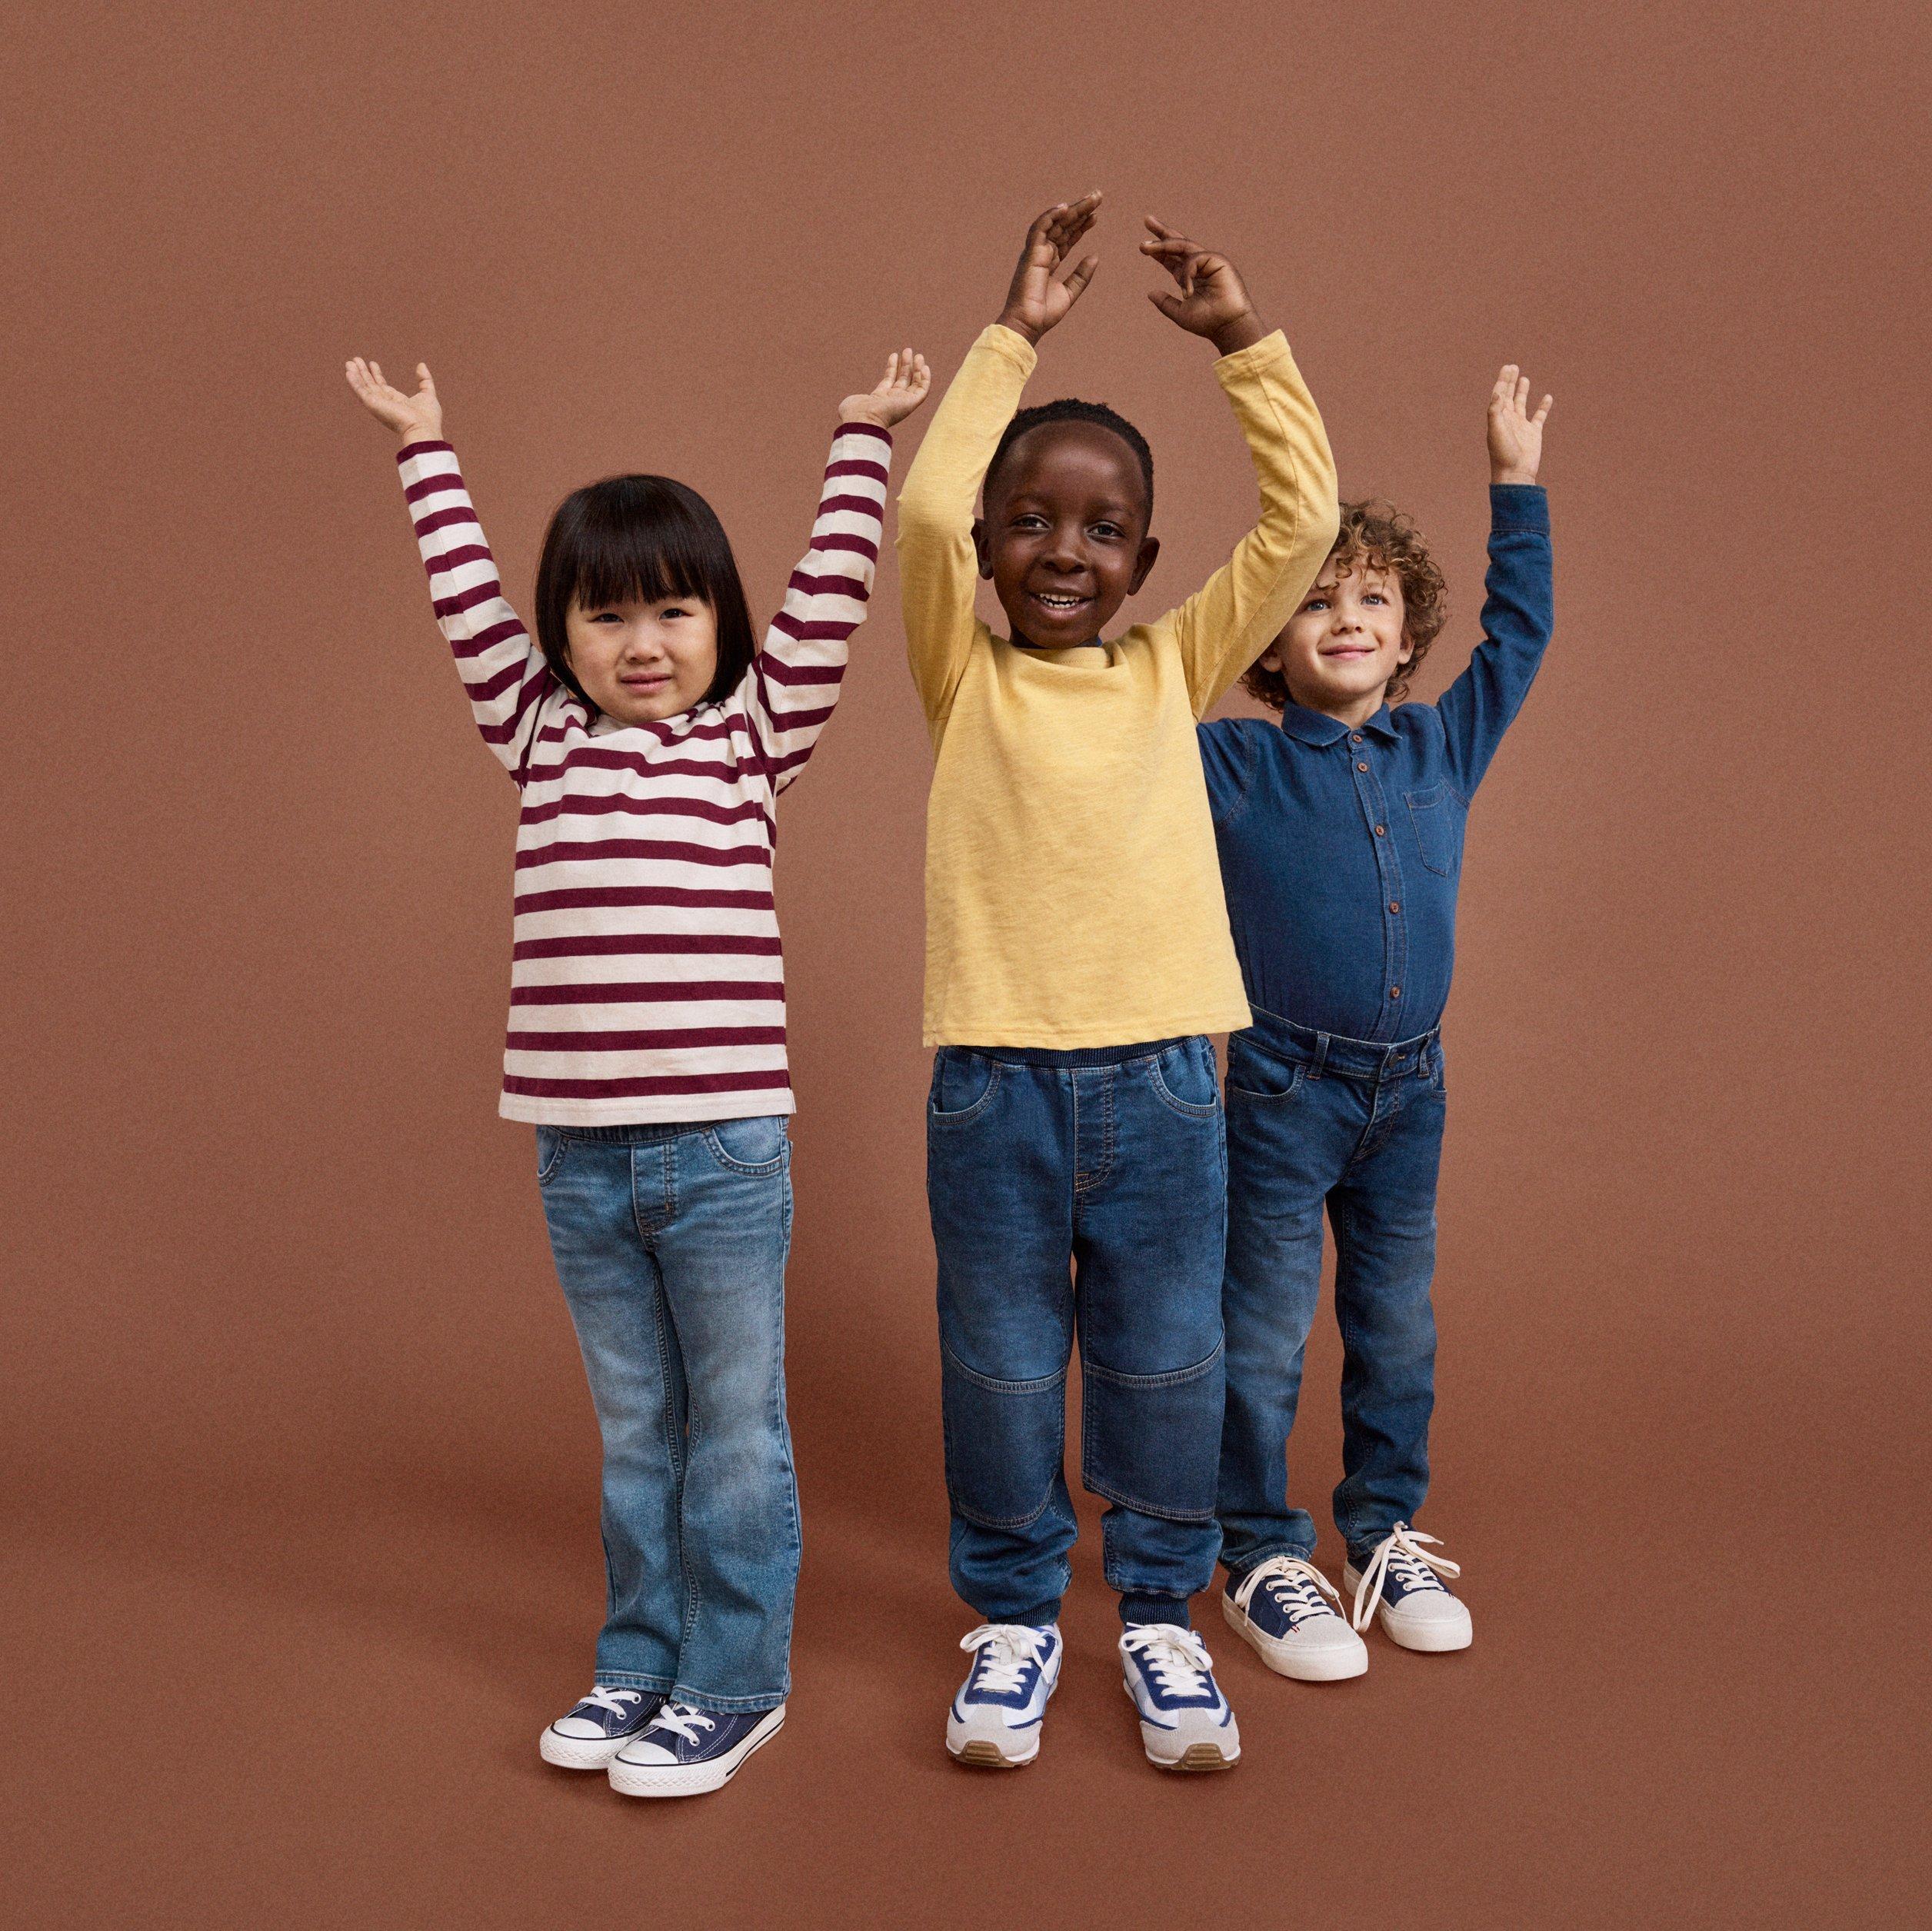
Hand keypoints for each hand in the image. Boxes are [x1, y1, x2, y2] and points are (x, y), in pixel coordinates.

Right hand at [346, 357, 442, 443]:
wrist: (423, 429)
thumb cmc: (428, 417)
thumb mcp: (428, 393)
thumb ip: (425, 379)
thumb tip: (421, 365)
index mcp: (397, 402)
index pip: (383, 386)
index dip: (377, 374)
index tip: (372, 363)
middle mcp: (386, 404)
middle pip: (371, 385)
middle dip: (363, 373)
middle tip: (355, 359)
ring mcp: (378, 405)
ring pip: (364, 387)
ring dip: (356, 375)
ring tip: (349, 363)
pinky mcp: (373, 405)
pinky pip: (361, 392)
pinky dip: (354, 382)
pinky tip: (348, 373)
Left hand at [841, 348, 931, 428]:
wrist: (863, 419)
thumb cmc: (854, 413)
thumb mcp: (852, 402)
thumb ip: (855, 398)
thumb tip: (853, 401)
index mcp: (879, 399)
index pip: (889, 381)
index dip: (892, 368)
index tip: (894, 355)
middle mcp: (893, 401)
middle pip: (903, 380)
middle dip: (906, 365)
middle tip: (907, 350)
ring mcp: (903, 402)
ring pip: (914, 384)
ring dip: (916, 368)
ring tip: (917, 354)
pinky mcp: (911, 403)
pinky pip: (923, 390)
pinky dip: (926, 379)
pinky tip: (924, 366)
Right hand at [997, 194, 1102, 344]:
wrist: (1028, 325)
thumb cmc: (1044, 314)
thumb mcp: (1069, 293)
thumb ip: (1081, 275)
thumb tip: (1095, 257)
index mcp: (1050, 262)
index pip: (1067, 237)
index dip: (1081, 226)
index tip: (1096, 216)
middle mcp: (1042, 253)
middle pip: (1063, 226)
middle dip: (1080, 211)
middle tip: (1098, 197)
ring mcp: (1036, 252)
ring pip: (1055, 223)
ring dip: (1073, 209)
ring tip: (1091, 199)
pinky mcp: (1031, 254)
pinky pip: (1040, 228)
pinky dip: (1051, 216)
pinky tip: (1066, 207)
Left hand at [1140, 219, 1264, 354]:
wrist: (1228, 327)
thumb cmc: (1208, 323)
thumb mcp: (1180, 313)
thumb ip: (1165, 303)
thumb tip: (1150, 293)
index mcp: (1190, 277)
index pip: (1172, 259)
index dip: (1158, 251)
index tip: (1143, 246)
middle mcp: (1199, 266)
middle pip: (1178, 244)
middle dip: (1162, 232)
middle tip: (1147, 219)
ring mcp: (1209, 261)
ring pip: (1183, 245)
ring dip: (1162, 244)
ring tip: (1144, 247)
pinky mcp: (1218, 260)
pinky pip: (1194, 259)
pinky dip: (1187, 274)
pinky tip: (1187, 292)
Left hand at [1488, 365, 1550, 483]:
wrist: (1515, 473)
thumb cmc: (1503, 453)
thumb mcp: (1495, 430)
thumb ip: (1494, 410)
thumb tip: (1497, 391)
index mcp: (1498, 417)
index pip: (1499, 394)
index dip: (1503, 380)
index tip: (1508, 367)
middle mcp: (1509, 419)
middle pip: (1509, 395)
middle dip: (1510, 381)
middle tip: (1513, 366)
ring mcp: (1521, 426)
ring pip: (1522, 403)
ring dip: (1522, 391)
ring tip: (1524, 379)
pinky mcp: (1533, 433)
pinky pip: (1539, 416)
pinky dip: (1543, 407)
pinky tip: (1548, 397)